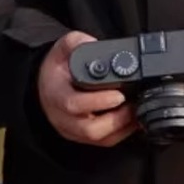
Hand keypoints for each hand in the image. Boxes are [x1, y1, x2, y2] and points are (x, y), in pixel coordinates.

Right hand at [37, 30, 139, 147]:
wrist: (47, 86)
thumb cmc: (57, 68)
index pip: (74, 104)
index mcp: (56, 95)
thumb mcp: (62, 48)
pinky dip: (122, 133)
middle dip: (117, 119)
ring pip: (99, 139)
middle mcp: (63, 118)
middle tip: (134, 103)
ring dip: (122, 127)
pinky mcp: (83, 137)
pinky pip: (105, 142)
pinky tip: (133, 119)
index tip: (119, 94)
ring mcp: (73, 130)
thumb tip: (96, 44)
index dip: (98, 102)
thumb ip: (77, 42)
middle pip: (90, 129)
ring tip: (137, 110)